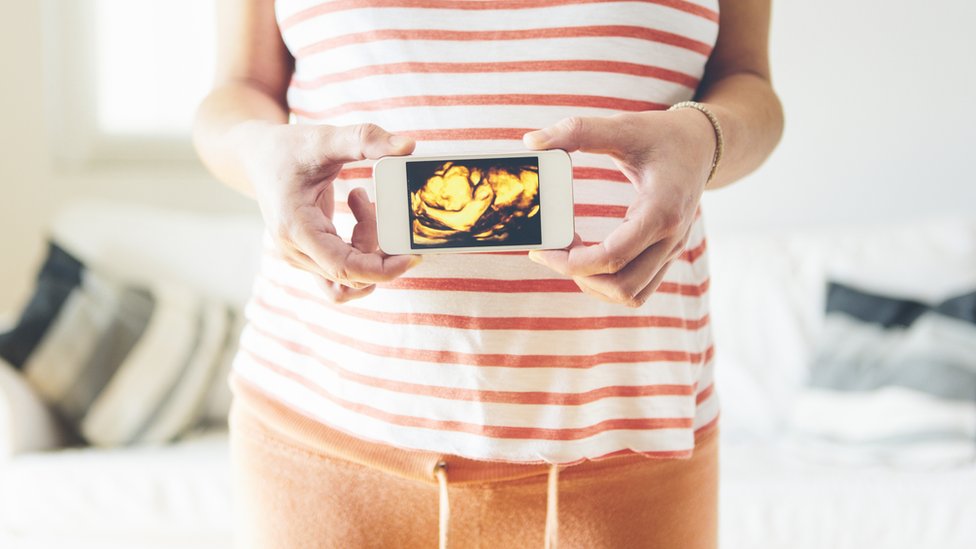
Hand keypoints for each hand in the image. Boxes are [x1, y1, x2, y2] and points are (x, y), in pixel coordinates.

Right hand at [238, 122, 420, 302]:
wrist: (257, 156)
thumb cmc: (288, 148)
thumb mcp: (324, 138)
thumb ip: (365, 139)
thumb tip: (407, 146)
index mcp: (296, 229)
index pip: (345, 269)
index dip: (383, 270)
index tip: (412, 255)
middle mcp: (295, 252)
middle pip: (353, 274)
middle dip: (378, 246)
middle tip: (376, 203)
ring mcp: (301, 258)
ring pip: (350, 276)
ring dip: (369, 248)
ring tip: (364, 206)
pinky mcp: (310, 256)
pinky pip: (344, 272)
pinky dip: (361, 251)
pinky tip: (359, 216)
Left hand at [522, 109, 715, 306]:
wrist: (702, 145)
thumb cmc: (663, 135)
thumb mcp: (622, 126)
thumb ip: (577, 131)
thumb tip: (532, 141)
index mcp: (661, 210)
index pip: (613, 257)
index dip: (571, 262)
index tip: (542, 248)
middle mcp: (671, 238)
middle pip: (622, 287)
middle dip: (579, 276)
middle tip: (554, 250)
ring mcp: (671, 251)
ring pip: (631, 295)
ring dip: (595, 285)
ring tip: (570, 254)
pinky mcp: (666, 255)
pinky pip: (637, 288)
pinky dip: (608, 283)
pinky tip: (589, 255)